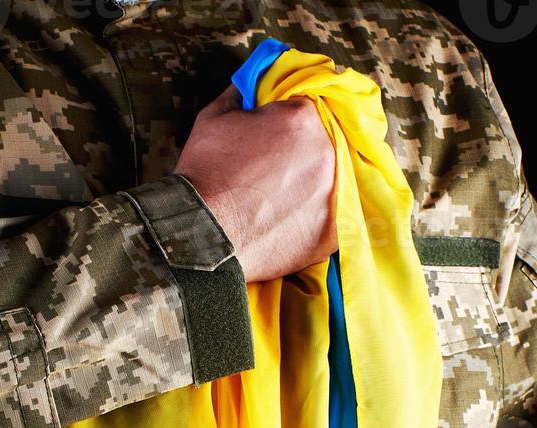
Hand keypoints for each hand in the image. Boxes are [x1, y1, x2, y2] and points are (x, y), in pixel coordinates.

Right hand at [174, 84, 336, 281]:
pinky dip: (313, 219)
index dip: (286, 123)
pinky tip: (289, 221)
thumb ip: (241, 94)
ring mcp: (334, 194)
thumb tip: (250, 84)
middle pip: (322, 144)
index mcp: (303, 118)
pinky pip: (331, 218)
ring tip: (279, 199)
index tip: (272, 137)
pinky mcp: (332, 232)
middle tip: (273, 171)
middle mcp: (327, 152)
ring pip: (330, 182)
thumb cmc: (205, 173)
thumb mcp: (215, 118)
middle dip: (301, 153)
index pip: (306, 109)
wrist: (202, 234)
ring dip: (309, 186)